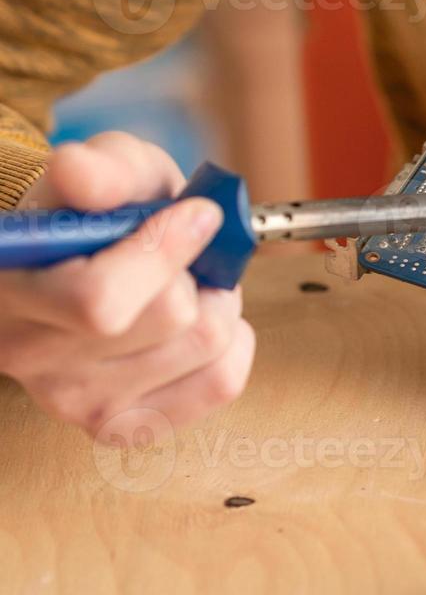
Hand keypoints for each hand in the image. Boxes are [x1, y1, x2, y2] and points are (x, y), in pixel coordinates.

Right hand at [0, 132, 255, 439]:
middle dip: (199, 270)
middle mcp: (28, 354)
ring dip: (219, 303)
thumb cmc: (96, 212)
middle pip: (171, 319)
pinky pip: (220, 383)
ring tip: (187, 285)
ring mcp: (74, 401)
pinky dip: (234, 344)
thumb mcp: (104, 169)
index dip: (164, 253)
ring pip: (206, 345)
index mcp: (9, 287)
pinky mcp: (120, 426)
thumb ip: (100, 168)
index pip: (100, 300)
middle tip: (187, 252)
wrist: (86, 259)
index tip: (193, 215)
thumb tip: (80, 169)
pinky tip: (200, 323)